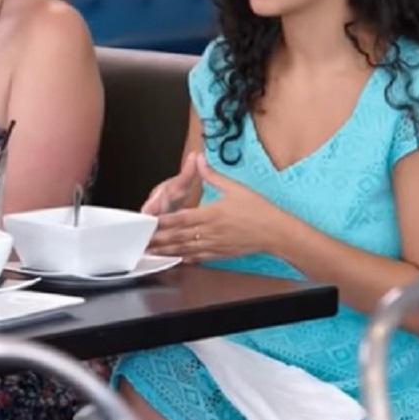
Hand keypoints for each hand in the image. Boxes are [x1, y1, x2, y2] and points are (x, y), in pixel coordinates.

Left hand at [149, 155, 288, 261]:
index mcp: (210, 214)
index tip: (149, 222)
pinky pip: (199, 257)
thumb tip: (200, 161)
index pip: (179, 218)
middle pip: (177, 237)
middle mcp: (209, 232)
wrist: (276, 232)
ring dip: (167, 251)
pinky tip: (177, 258)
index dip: (162, 222)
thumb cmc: (258, 210)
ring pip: (185, 249)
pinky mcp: (221, 253)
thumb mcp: (235, 188)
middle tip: (143, 241)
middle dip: (158, 239)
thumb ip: (213, 176)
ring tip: (153, 252)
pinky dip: (186, 258)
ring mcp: (214, 245)